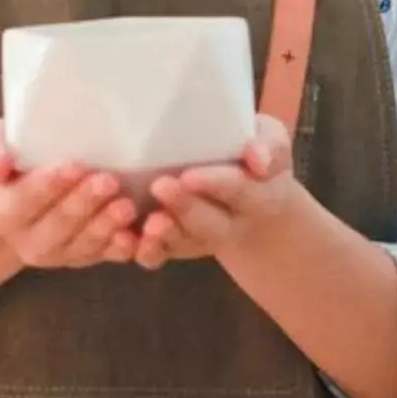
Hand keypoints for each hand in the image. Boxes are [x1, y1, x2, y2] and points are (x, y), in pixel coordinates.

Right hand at [0, 121, 137, 268]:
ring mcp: (57, 254)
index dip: (49, 186)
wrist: (21, 189)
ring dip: (105, 227)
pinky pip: (102, 257)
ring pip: (82, 246)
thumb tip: (1, 164)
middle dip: (84, 204)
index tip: (74, 166)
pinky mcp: (83, 257)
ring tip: (127, 206)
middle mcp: (26, 241)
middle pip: (57, 226)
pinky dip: (119, 248)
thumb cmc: (10, 158)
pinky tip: (134, 236)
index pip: (24, 201)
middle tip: (109, 181)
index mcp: (1, 214)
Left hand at [133, 116, 300, 270]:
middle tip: (160, 186)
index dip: (215, 184)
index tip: (190, 175)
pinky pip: (159, 256)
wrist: (250, 199)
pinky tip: (124, 238)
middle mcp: (229, 224)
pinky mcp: (173, 245)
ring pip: (181, 243)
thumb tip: (258, 160)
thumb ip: (269, 146)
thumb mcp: (272, 141)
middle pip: (208, 224)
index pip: (237, 189)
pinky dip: (144, 250)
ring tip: (147, 223)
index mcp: (256, 196)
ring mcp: (199, 238)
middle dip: (184, 208)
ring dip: (162, 236)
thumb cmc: (253, 157)